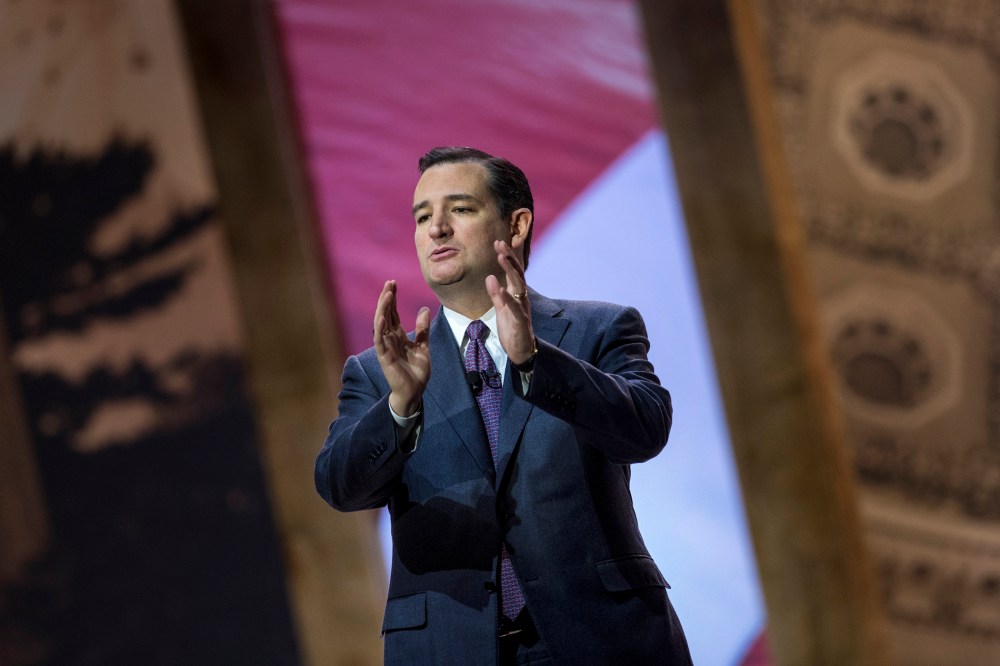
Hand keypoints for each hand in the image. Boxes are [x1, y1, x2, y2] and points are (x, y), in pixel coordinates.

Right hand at [374, 280, 430, 415]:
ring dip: (382, 309)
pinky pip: (380, 341)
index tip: (393, 284)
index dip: (392, 299)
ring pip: (380, 324)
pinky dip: (380, 329)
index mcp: (397, 336)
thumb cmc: (417, 371)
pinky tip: (382, 318)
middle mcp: (389, 339)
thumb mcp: (424, 346)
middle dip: (386, 299)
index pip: (392, 313)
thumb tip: (424, 309)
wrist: (415, 391)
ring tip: (386, 295)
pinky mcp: (384, 357)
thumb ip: (422, 329)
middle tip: (389, 283)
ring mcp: (385, 347)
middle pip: (385, 314)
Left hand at [486, 240, 534, 364]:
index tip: (498, 243)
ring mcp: (522, 309)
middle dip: (509, 258)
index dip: (507, 257)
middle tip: (500, 243)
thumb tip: (490, 277)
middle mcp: (522, 298)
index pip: (513, 272)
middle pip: (517, 274)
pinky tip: (501, 288)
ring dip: (510, 270)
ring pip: (518, 286)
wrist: (520, 351)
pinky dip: (507, 298)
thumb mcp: (501, 309)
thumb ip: (496, 295)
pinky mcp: (520, 321)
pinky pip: (514, 308)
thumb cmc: (512, 329)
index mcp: (517, 295)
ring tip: (502, 257)